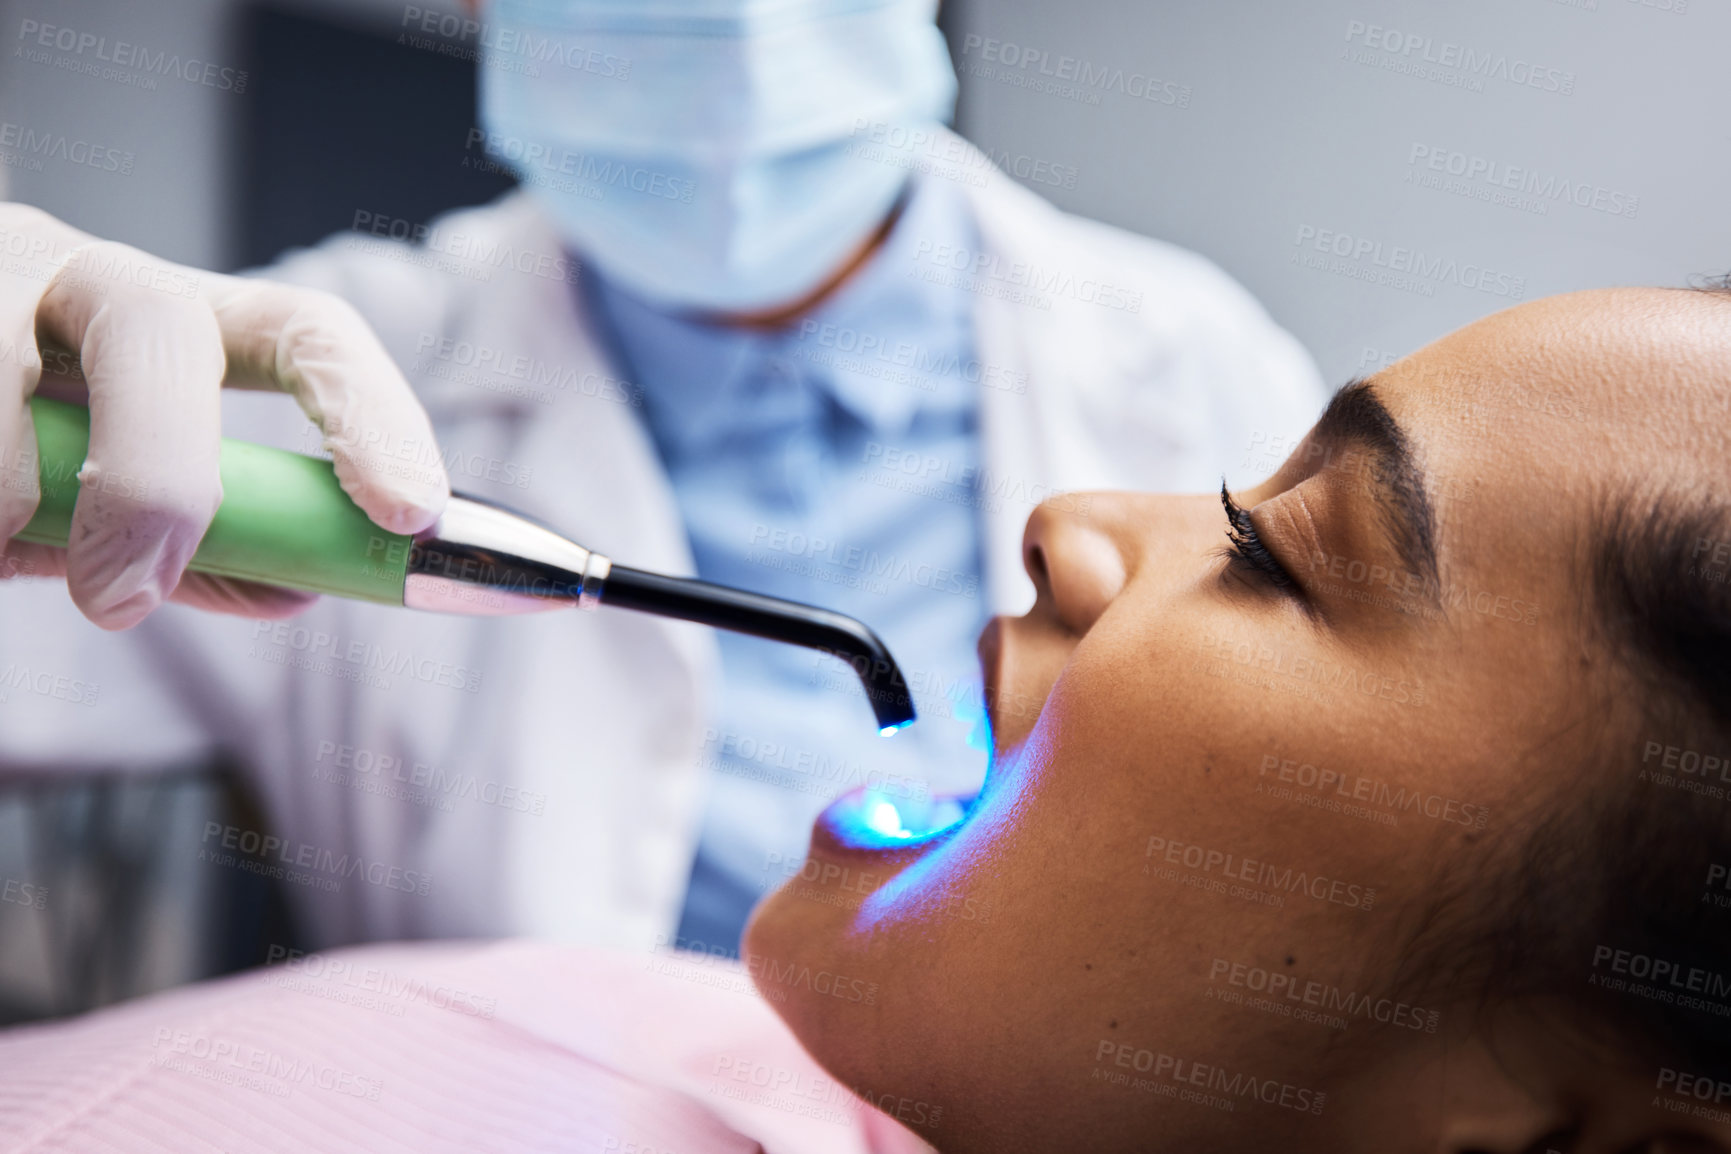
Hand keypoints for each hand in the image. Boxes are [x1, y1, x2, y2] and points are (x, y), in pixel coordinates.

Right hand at [0, 202, 448, 628]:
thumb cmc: (8, 449)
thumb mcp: (109, 489)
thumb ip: (202, 538)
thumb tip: (293, 586)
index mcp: (172, 323)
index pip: (305, 332)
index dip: (370, 413)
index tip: (409, 512)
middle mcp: (80, 276)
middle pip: (160, 331)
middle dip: (156, 475)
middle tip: (127, 597)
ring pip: (4, 381)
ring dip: (2, 495)